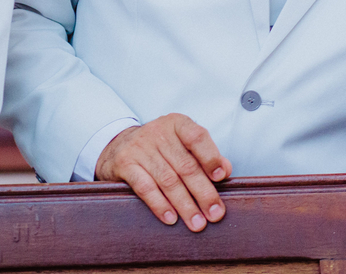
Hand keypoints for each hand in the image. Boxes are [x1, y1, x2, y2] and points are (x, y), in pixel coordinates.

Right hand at [95, 113, 232, 230]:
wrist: (119, 144)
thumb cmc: (161, 147)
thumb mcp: (182, 143)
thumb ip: (205, 155)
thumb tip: (226, 170)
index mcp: (177, 123)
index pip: (197, 137)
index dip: (211, 157)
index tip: (221, 177)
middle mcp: (158, 132)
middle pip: (185, 165)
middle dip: (203, 192)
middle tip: (215, 214)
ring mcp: (139, 147)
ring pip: (167, 180)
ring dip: (185, 205)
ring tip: (197, 222)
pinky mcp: (124, 164)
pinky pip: (145, 188)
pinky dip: (160, 205)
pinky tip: (171, 218)